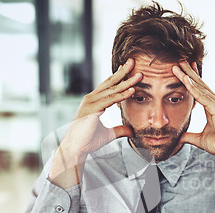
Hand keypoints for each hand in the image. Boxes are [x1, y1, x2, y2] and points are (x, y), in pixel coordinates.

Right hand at [50, 58, 142, 187]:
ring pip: (112, 90)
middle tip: (133, 61)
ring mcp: (90, 103)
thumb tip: (132, 131)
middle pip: (110, 83)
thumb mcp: (109, 134)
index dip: (119, 77)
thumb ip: (120, 130)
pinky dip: (122, 96)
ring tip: (139, 75)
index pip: (108, 86)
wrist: (76, 149)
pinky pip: (110, 101)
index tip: (129, 69)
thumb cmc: (88, 141)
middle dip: (123, 72)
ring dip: (126, 82)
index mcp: (93, 102)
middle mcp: (90, 99)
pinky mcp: (92, 110)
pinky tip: (132, 91)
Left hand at [172, 61, 214, 188]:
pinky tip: (186, 80)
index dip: (190, 79)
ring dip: (188, 76)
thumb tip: (179, 138)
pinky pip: (202, 96)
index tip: (182, 70)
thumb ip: (189, 136)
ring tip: (178, 65)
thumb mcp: (199, 139)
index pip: (199, 89)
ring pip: (200, 87)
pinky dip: (193, 87)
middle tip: (178, 60)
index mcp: (212, 106)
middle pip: (199, 84)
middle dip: (188, 72)